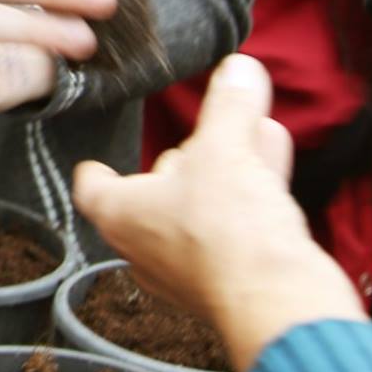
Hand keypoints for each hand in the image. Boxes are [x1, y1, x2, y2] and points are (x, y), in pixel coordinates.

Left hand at [72, 54, 366, 371]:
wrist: (278, 303)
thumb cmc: (226, 229)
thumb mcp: (225, 148)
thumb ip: (229, 106)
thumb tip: (238, 69)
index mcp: (123, 215)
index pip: (93, 190)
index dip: (96, 171)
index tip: (97, 162)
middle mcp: (149, 248)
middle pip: (155, 193)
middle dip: (186, 157)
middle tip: (206, 128)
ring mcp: (192, 269)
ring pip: (204, 205)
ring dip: (229, 166)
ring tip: (252, 127)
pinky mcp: (233, 279)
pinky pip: (236, 224)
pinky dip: (253, 189)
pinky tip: (275, 150)